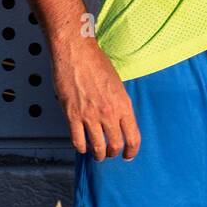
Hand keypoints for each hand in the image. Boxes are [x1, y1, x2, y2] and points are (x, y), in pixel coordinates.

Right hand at [50, 35, 140, 160]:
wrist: (76, 52)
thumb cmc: (96, 62)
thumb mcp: (117, 83)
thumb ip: (119, 103)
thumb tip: (118, 119)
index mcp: (123, 104)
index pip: (133, 137)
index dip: (131, 151)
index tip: (128, 155)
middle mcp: (108, 113)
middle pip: (115, 145)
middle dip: (113, 153)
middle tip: (110, 153)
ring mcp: (90, 116)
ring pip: (97, 148)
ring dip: (98, 154)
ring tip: (96, 154)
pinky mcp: (72, 115)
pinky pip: (78, 141)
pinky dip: (81, 147)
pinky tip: (82, 146)